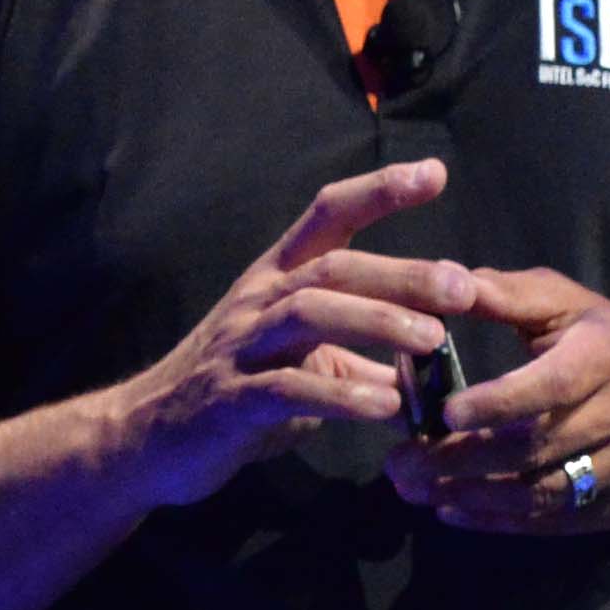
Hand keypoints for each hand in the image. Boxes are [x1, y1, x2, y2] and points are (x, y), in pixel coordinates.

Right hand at [103, 160, 477, 512]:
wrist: (146, 438)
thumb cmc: (235, 393)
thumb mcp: (302, 369)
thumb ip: (359, 364)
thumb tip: (431, 377)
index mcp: (276, 280)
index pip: (327, 216)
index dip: (378, 191)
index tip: (434, 172)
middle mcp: (257, 301)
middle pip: (332, 267)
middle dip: (401, 272)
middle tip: (463, 288)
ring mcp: (240, 347)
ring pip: (309, 313)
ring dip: (376, 321)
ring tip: (433, 341)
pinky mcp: (229, 400)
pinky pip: (287, 389)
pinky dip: (341, 396)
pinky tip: (385, 405)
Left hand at [387, 267, 609, 532]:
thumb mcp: (566, 301)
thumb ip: (506, 294)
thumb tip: (442, 280)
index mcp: (607, 356)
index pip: (551, 386)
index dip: (497, 403)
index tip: (443, 413)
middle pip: (537, 448)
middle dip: (462, 460)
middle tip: (400, 465)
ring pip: (546, 493)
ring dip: (475, 497)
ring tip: (416, 491)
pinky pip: (563, 522)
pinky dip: (505, 523)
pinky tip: (456, 511)